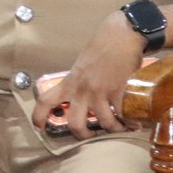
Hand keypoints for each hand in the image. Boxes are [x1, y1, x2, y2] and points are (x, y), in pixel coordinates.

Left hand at [32, 12, 143, 139]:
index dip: (38, 116)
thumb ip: (78, 83)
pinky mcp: (119, 91)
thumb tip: (80, 99)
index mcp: (69, 82)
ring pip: (104, 123)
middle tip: (90, 136)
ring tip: (121, 127)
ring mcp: (100, 91)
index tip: (38, 127)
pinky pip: (123, 115)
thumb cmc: (101, 49)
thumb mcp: (81, 67)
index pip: (45, 101)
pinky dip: (130, 123)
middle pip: (74, 123)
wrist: (120, 36)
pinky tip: (135, 122)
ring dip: (114, 129)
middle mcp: (81, 89)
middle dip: (82, 135)